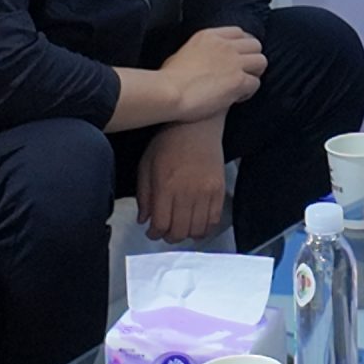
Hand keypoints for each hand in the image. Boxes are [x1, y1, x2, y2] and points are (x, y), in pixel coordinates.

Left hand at [137, 114, 227, 241]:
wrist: (197, 125)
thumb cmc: (168, 142)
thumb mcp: (146, 165)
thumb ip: (144, 195)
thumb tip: (144, 219)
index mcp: (166, 186)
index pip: (161, 224)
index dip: (154, 234)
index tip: (152, 232)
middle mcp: (187, 192)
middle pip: (179, 231)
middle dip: (169, 237)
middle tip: (165, 232)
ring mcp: (206, 192)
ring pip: (197, 229)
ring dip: (187, 235)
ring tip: (181, 228)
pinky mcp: (220, 190)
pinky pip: (214, 220)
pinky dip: (205, 228)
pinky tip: (196, 223)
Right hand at [161, 26, 265, 119]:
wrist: (169, 93)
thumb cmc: (168, 79)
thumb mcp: (180, 54)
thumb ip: (197, 52)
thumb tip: (198, 60)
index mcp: (209, 36)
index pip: (239, 32)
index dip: (241, 47)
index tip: (237, 58)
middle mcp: (225, 45)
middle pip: (255, 44)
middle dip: (252, 59)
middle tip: (242, 73)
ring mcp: (234, 62)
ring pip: (261, 62)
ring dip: (254, 74)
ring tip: (241, 86)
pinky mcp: (239, 80)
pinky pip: (255, 83)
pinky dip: (248, 92)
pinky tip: (236, 98)